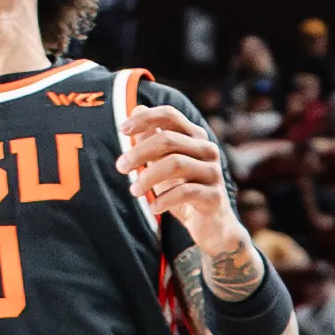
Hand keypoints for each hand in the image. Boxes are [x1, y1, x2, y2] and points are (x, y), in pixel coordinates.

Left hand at [118, 104, 247, 265]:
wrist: (212, 226)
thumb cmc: (184, 190)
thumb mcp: (163, 163)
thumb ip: (151, 138)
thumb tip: (137, 108)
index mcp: (195, 137)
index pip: (170, 114)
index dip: (145, 118)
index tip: (121, 130)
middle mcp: (207, 150)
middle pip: (168, 139)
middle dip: (139, 152)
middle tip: (120, 167)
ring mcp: (213, 172)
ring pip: (176, 164)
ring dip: (148, 177)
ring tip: (134, 191)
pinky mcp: (214, 196)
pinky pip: (185, 192)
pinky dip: (164, 199)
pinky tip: (153, 208)